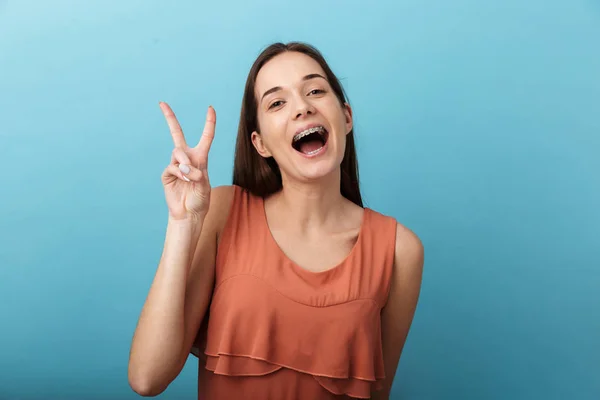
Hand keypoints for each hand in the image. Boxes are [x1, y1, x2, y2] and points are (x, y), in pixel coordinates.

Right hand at [159, 102, 215, 220]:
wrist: (189, 214)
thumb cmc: (201, 200)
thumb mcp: (205, 185)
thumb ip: (196, 173)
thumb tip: (183, 166)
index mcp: (201, 158)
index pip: (206, 137)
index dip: (209, 123)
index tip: (211, 108)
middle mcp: (187, 158)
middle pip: (176, 134)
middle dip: (169, 118)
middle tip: (162, 103)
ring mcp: (175, 165)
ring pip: (178, 153)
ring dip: (186, 164)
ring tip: (191, 177)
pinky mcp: (167, 174)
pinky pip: (172, 167)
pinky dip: (180, 173)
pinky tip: (185, 181)